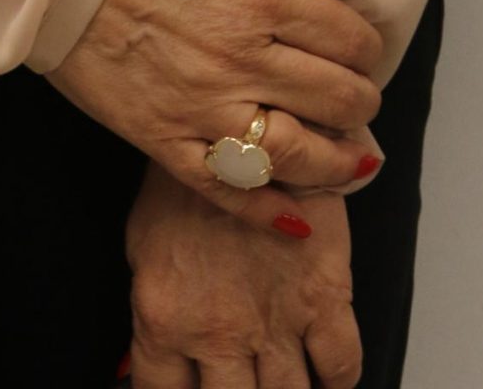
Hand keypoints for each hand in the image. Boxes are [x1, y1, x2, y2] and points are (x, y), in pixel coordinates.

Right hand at [42, 0, 383, 228]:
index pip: (349, 38)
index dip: (367, 48)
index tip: (360, 52)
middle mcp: (242, 56)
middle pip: (336, 98)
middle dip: (360, 103)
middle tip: (357, 102)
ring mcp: (204, 106)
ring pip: (296, 152)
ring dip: (338, 163)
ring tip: (350, 160)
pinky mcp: (167, 140)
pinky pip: (227, 189)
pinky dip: (267, 210)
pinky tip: (296, 217)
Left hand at [122, 162, 361, 387]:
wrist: (247, 119)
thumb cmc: (191, 176)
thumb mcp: (144, 243)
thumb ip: (151, 312)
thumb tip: (140, 363)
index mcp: (165, 319)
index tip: (191, 388)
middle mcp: (219, 332)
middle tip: (242, 381)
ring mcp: (275, 319)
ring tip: (282, 379)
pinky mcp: (324, 296)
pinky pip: (342, 367)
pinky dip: (337, 378)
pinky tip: (325, 373)